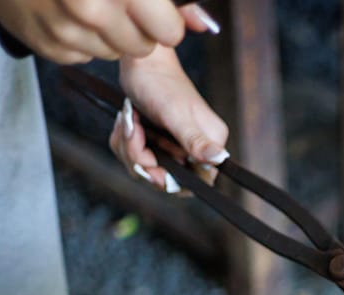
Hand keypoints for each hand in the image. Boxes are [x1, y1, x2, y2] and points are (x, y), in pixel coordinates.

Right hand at [0, 0, 218, 62]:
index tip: (154, 10)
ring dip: (110, 34)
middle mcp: (90, 5)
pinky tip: (71, 15)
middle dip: (139, 29)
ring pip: (115, 53)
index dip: (165, 22)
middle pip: (143, 46)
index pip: (167, 29)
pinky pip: (86, 55)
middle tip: (120, 4)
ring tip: (93, 5)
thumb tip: (201, 23)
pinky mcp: (50, 44)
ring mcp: (66, 27)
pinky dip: (84, 39)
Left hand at [109, 45, 228, 192]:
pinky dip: (125, 141)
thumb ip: (195, 139)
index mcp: (210, 142)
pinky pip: (136, 157)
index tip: (152, 163)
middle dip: (142, 158)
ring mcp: (175, 146)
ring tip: (129, 120)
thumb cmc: (160, 83)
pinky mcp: (157, 142)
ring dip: (129, 147)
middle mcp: (196, 148)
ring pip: (147, 168)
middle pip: (167, 178)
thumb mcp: (176, 114)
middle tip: (135, 131)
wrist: (141, 64)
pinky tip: (128, 121)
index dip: (171, 179)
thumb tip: (218, 158)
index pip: (197, 180)